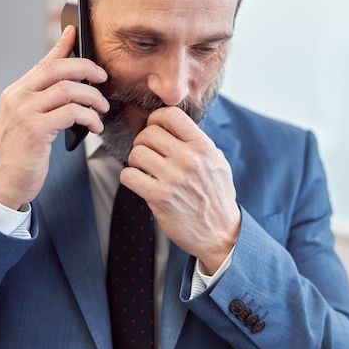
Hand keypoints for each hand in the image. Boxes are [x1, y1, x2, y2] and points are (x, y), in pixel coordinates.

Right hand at [0, 26, 109, 209]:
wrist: (2, 183)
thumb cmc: (21, 155)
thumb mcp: (29, 122)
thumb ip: (44, 103)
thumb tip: (72, 89)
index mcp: (16, 93)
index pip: (43, 62)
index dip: (62, 45)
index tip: (75, 32)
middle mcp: (17, 97)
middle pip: (57, 69)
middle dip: (86, 68)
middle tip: (103, 77)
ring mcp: (24, 112)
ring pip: (67, 89)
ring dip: (92, 97)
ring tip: (102, 109)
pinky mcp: (35, 130)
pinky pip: (71, 112)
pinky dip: (89, 117)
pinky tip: (95, 126)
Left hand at [120, 107, 240, 274]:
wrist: (220, 233)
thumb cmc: (217, 197)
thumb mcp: (217, 162)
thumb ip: (197, 143)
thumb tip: (173, 127)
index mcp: (203, 146)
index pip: (170, 115)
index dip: (156, 119)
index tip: (155, 129)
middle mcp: (189, 159)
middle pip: (148, 133)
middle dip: (143, 142)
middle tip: (148, 155)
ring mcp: (174, 178)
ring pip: (136, 153)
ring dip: (136, 162)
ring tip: (145, 171)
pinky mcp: (160, 197)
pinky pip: (129, 175)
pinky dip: (130, 178)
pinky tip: (141, 183)